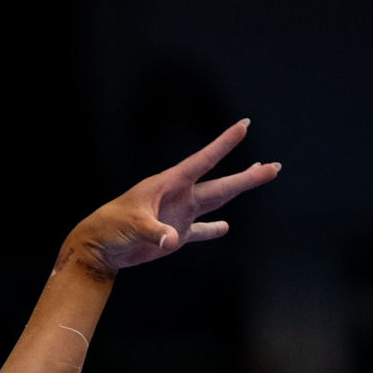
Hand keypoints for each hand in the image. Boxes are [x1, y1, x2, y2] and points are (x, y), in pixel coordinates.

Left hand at [64, 120, 279, 274]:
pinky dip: (211, 231)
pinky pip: (199, 232)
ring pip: (216, 202)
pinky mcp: (174, 236)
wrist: (98, 247)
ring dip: (238, 191)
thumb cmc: (110, 227)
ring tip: (260, 175)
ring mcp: (179, 215)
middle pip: (220, 184)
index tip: (243, 125)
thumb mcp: (131, 225)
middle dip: (247, 176)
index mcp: (169, 184)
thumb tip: (174, 241)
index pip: (203, 160)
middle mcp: (179, 196)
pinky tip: (225, 227)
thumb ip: (154, 231)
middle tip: (274, 167)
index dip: (223, 143)